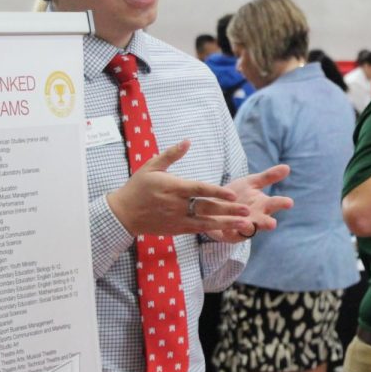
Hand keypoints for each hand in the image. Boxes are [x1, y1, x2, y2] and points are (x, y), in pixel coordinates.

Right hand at [106, 141, 252, 235]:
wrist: (123, 213)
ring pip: (206, 222)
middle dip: (228, 210)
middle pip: (206, 208)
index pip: (198, 190)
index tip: (232, 194)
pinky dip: (214, 230)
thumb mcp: (152, 166)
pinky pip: (198, 230)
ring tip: (245, 223)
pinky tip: (229, 230)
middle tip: (247, 211)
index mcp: (172, 187)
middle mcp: (177, 205)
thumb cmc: (138, 187)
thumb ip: (171, 154)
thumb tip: (187, 141)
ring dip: (226, 223)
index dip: (216, 192)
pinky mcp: (177, 229)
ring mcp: (178, 219)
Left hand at [205, 164, 294, 242]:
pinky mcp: (230, 234)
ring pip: (249, 230)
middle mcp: (257, 218)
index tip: (289, 203)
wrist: (214, 205)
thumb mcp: (251, 183)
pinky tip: (230, 227)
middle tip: (272, 224)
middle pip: (265, 221)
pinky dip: (232, 231)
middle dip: (268, 223)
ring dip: (249, 228)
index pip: (275, 204)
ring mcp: (244, 227)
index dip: (282, 204)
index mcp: (263, 205)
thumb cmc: (237, 195)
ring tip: (250, 225)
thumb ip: (268, 177)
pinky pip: (232, 234)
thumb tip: (287, 167)